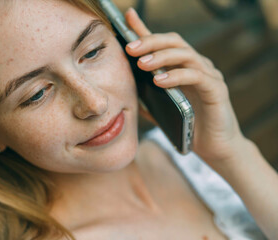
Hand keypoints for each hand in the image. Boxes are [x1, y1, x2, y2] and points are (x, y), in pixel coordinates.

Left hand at [125, 8, 246, 164]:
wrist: (216, 149)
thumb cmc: (190, 127)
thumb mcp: (163, 111)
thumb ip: (149, 100)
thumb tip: (129, 94)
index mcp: (183, 68)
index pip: (164, 43)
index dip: (146, 30)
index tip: (128, 17)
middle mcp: (197, 66)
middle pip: (174, 42)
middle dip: (151, 41)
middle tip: (130, 47)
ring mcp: (209, 76)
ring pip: (186, 55)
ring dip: (162, 57)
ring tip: (142, 64)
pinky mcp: (217, 89)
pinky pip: (196, 76)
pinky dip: (176, 76)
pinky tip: (159, 81)